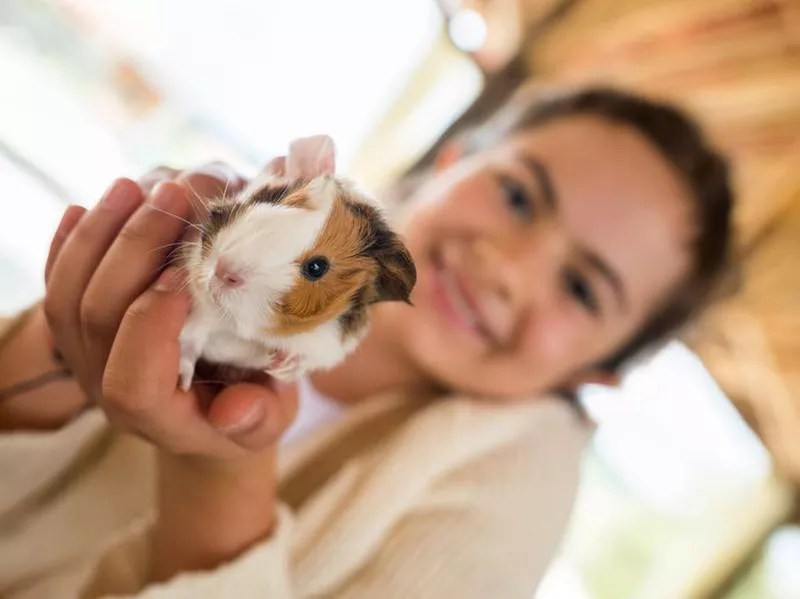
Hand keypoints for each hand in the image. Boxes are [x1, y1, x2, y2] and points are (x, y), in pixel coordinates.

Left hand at [43, 162, 296, 458]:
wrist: (218, 401)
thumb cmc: (253, 405)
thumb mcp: (271, 419)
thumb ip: (256, 419)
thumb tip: (232, 411)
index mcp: (159, 416)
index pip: (132, 380)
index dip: (151, 324)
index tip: (188, 273)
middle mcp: (110, 387)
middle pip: (96, 318)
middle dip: (132, 250)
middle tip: (174, 197)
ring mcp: (86, 355)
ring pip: (67, 294)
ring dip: (99, 233)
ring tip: (135, 187)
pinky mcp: (79, 327)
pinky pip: (58, 283)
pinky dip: (70, 242)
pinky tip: (89, 206)